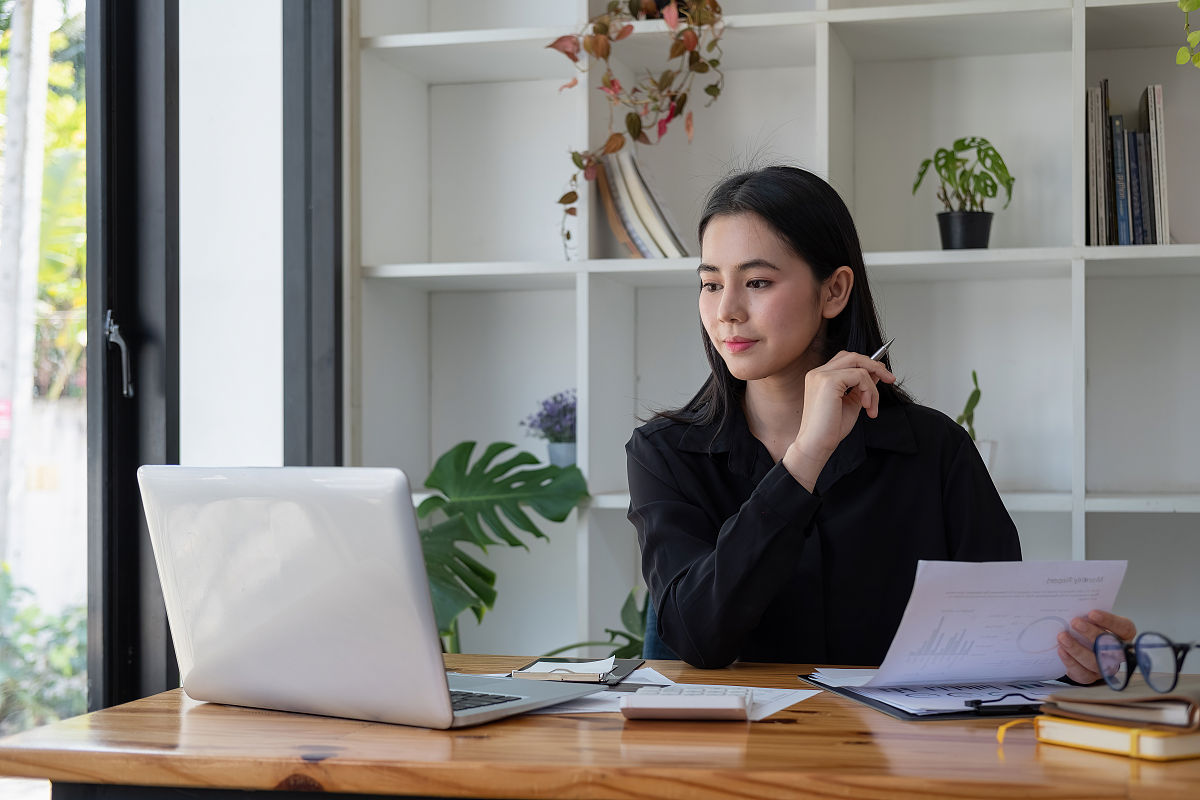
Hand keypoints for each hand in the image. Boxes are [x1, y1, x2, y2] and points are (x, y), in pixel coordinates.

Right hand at [782, 350, 894, 490]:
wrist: (817, 445)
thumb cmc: (830, 429)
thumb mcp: (852, 403)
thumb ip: (861, 387)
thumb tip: (876, 374)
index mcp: (820, 377)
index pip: (846, 360)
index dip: (867, 365)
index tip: (883, 376)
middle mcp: (818, 373)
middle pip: (853, 356)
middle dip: (875, 366)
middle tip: (889, 379)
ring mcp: (821, 375)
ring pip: (859, 366)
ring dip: (873, 387)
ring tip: (871, 406)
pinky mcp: (828, 381)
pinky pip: (860, 376)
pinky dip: (869, 391)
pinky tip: (867, 406)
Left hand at [1057, 610, 1136, 683]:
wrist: (1077, 647)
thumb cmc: (1087, 629)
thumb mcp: (1090, 620)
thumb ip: (1088, 615)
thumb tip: (1072, 603)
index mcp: (1123, 635)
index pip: (1124, 628)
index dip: (1110, 621)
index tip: (1092, 613)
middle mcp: (1118, 653)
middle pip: (1111, 647)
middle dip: (1092, 634)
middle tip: (1075, 622)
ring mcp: (1105, 667)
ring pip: (1095, 662)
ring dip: (1077, 649)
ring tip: (1062, 637)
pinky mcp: (1090, 677)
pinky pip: (1082, 673)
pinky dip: (1070, 661)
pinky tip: (1061, 650)